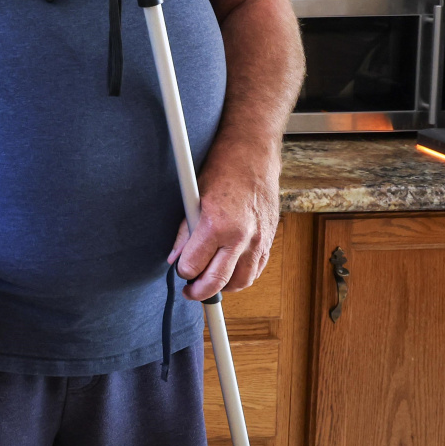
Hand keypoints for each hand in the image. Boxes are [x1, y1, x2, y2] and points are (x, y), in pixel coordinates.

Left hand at [168, 146, 280, 299]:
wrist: (254, 155)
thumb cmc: (223, 170)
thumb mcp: (193, 199)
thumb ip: (184, 233)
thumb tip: (175, 257)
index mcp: (216, 225)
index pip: (193, 266)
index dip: (182, 271)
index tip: (179, 270)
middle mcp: (240, 237)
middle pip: (217, 282)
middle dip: (199, 291)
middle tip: (190, 291)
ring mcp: (258, 240)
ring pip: (240, 282)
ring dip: (224, 287)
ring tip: (210, 282)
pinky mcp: (269, 239)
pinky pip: (256, 270)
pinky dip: (243, 276)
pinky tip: (231, 271)